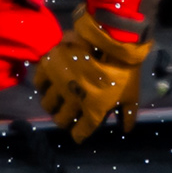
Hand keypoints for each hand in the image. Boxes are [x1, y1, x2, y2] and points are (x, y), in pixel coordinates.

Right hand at [29, 16, 147, 143]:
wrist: (111, 39)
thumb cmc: (124, 68)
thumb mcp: (131, 93)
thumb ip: (128, 113)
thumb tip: (126, 129)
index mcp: (93, 111)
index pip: (80, 132)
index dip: (78, 134)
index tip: (78, 132)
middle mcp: (73, 102)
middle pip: (60, 120)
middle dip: (63, 120)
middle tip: (65, 114)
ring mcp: (60, 85)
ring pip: (47, 104)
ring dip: (52, 104)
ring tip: (56, 100)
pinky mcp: (51, 68)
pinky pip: (40, 82)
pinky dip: (43, 84)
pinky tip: (49, 83)